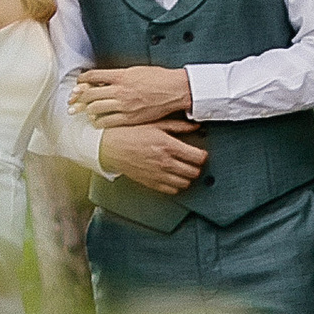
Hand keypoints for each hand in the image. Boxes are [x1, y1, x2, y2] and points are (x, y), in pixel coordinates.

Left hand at [73, 64, 197, 131]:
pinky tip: (96, 122)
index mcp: (120, 75)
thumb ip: (118, 75)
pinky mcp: (130, 117)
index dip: (82, 80)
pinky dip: (99, 122)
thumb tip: (103, 80)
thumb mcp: (135, 70)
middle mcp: (119, 90)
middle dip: (78, 98)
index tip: (78, 84)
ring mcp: (124, 105)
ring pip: (96, 108)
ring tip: (81, 112)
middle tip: (71, 101)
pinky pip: (108, 121)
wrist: (174, 90)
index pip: (93, 76)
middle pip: (90, 94)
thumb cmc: (158, 78)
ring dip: (86, 110)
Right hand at [96, 119, 210, 197]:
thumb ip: (178, 125)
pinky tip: (173, 176)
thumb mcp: (155, 123)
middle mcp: (165, 162)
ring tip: (184, 169)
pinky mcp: (151, 183)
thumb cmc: (130, 133)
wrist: (110, 146)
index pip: (197, 157)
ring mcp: (158, 174)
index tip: (200, 153)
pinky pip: (172, 190)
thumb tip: (195, 125)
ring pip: (185, 183)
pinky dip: (176, 185)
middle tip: (193, 161)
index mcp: (168, 145)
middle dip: (196, 166)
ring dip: (187, 177)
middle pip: (194, 172)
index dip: (202, 155)